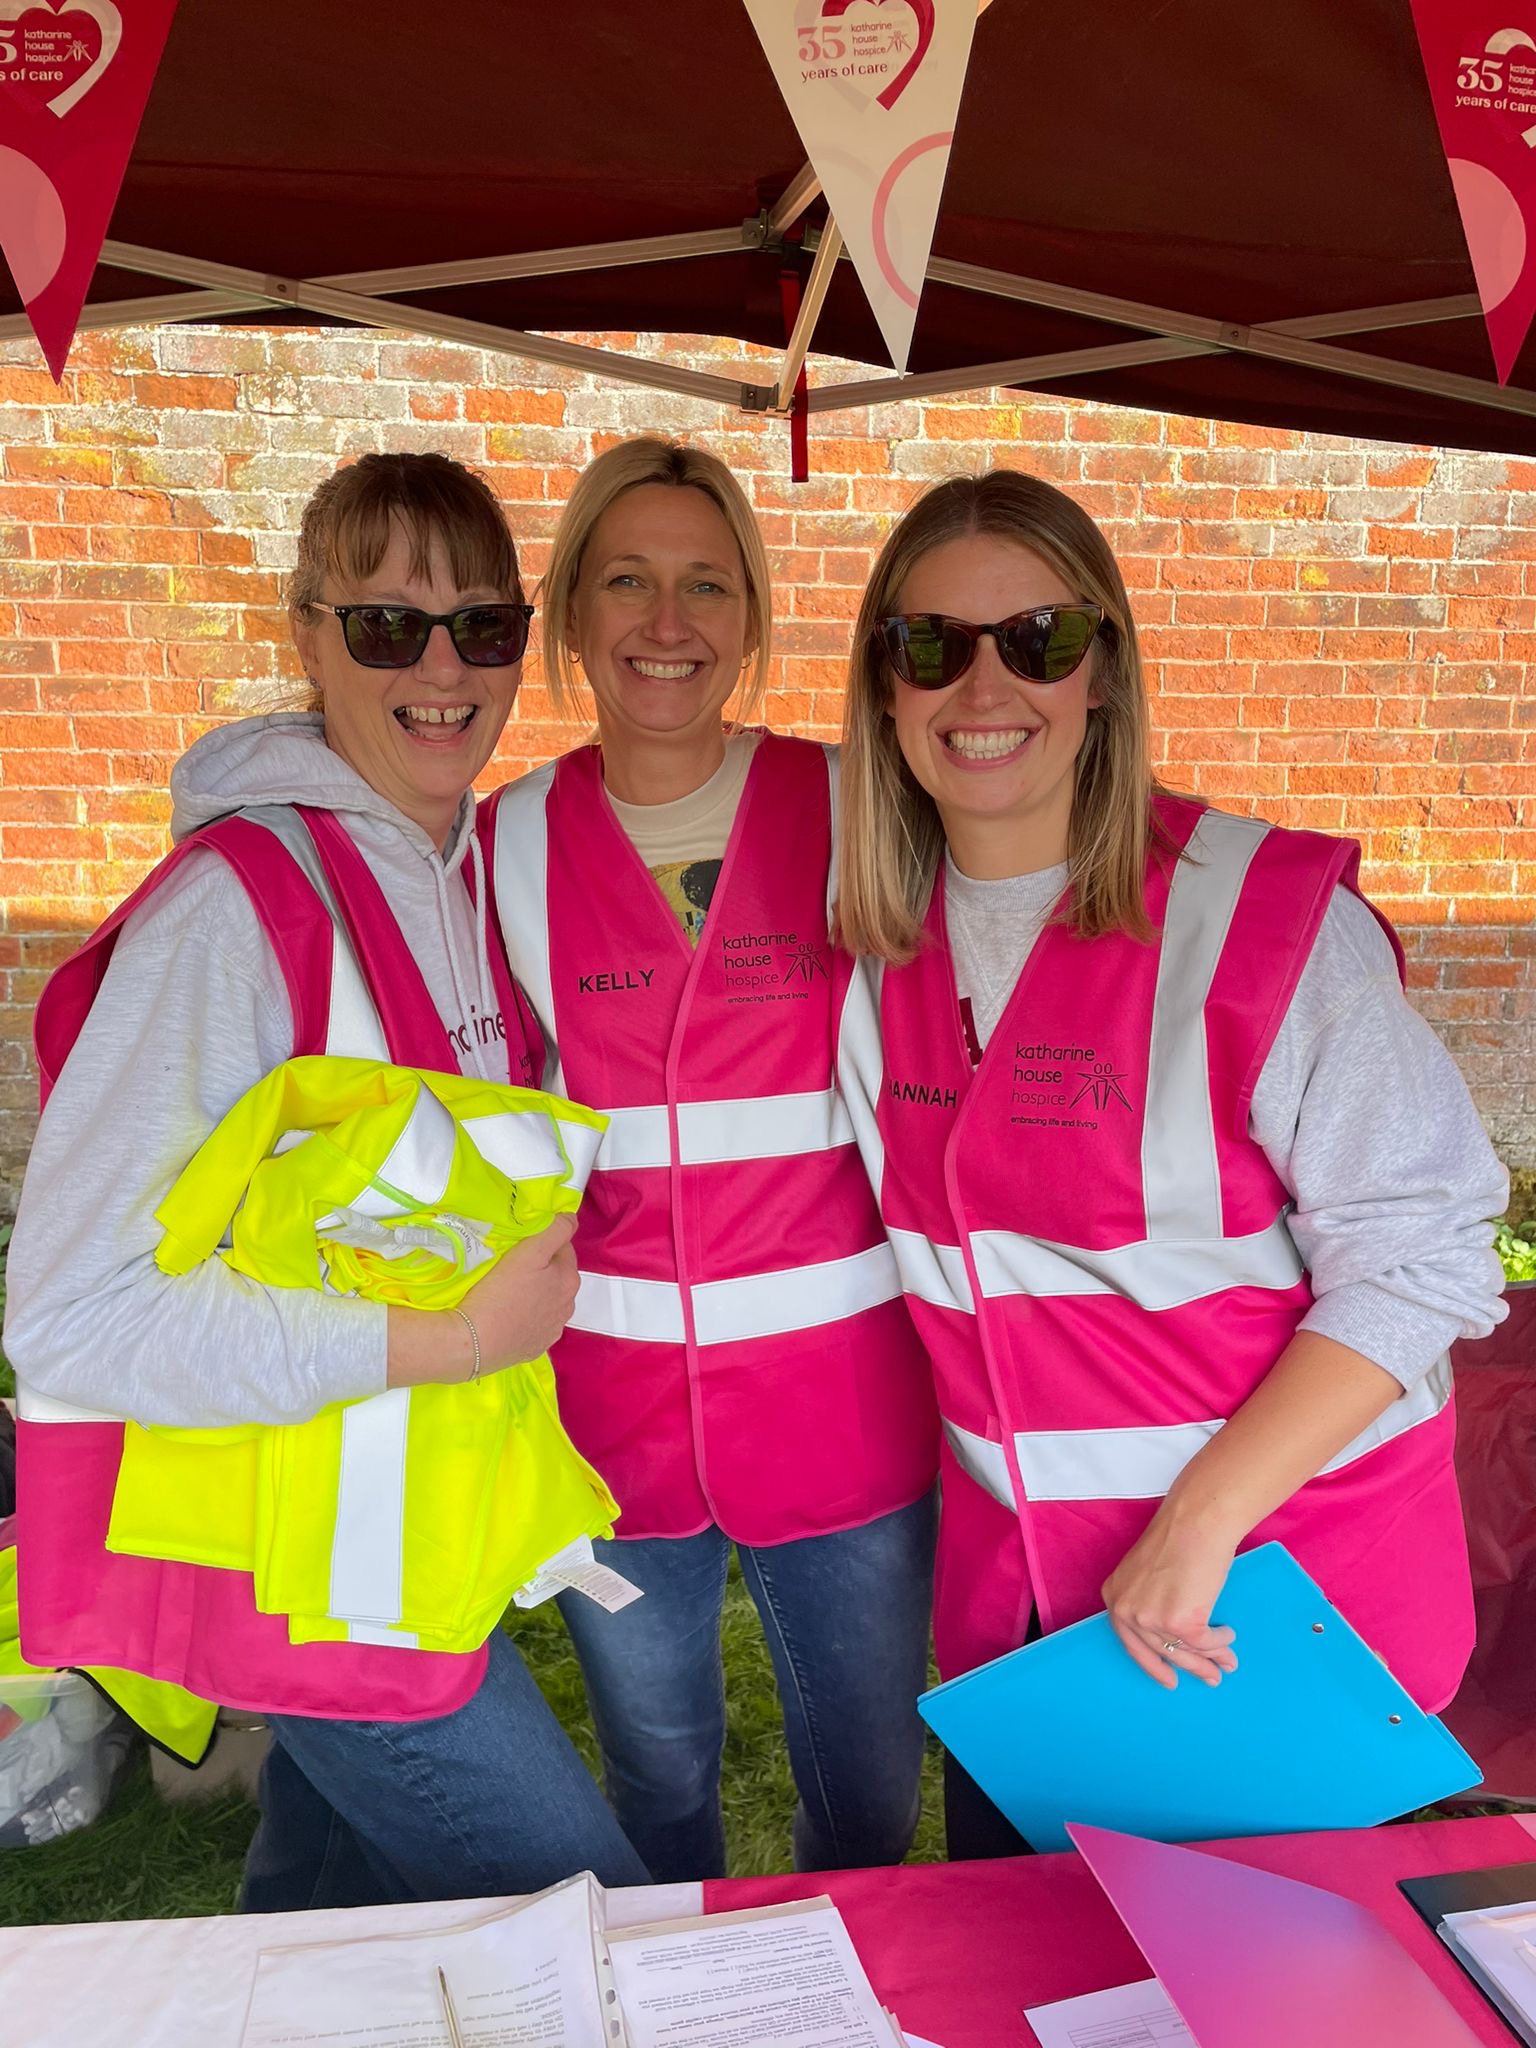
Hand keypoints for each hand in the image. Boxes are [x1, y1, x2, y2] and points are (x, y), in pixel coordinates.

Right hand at [469, 1214, 579, 1370]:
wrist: (475, 1343)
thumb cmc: (501, 1292)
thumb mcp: (529, 1252)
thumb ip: (555, 1230)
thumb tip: (571, 1218)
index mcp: (569, 1280)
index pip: (564, 1247)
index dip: (544, 1241)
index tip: (522, 1244)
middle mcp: (568, 1306)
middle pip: (558, 1275)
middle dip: (542, 1266)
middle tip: (513, 1265)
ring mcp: (553, 1330)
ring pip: (548, 1299)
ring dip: (537, 1291)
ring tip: (509, 1290)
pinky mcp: (536, 1347)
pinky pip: (536, 1323)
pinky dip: (528, 1315)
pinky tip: (509, 1313)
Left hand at [1101, 1509, 1240, 1689]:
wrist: (1196, 1521)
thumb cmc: (1178, 1538)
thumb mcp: (1147, 1573)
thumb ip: (1151, 1601)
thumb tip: (1172, 1634)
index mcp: (1114, 1596)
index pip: (1131, 1643)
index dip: (1152, 1665)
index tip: (1169, 1680)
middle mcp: (1127, 1611)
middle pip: (1161, 1652)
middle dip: (1190, 1668)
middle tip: (1210, 1679)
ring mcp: (1152, 1619)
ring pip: (1186, 1650)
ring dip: (1211, 1659)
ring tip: (1228, 1664)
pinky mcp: (1181, 1622)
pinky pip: (1205, 1642)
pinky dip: (1220, 1642)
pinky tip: (1228, 1634)